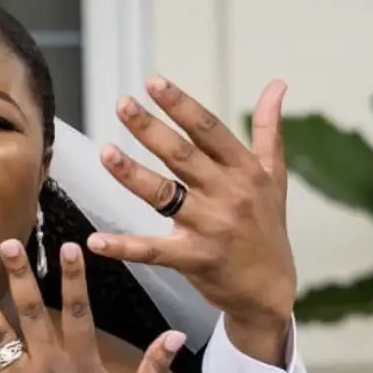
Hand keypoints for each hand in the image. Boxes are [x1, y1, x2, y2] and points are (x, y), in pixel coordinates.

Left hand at [88, 77, 295, 364]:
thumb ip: (269, 130)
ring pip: (164, 196)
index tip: (153, 82)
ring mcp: (211, 227)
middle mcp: (229, 194)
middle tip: (122, 105)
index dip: (180, 105)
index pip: (209, 130)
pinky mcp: (194, 260)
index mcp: (245, 171)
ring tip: (105, 152)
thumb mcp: (274, 178)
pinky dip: (123, 247)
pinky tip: (95, 240)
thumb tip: (277, 85)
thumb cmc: (268, 229)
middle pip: (182, 156)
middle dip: (150, 128)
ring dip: (132, 174)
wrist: (270, 290)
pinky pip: (152, 251)